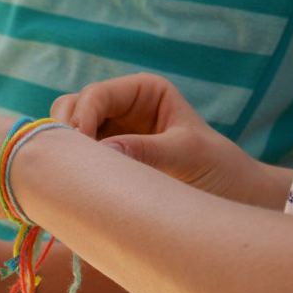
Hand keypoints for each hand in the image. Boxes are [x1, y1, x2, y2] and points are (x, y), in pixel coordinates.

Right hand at [50, 73, 269, 204]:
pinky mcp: (101, 162)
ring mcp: (107, 135)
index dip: (81, 116)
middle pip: (72, 108)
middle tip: (65, 160)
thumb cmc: (218, 169)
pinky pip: (73, 159)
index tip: (79, 146)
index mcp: (143, 92)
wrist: (230, 200)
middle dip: (64, 130)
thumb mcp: (187, 155)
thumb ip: (146, 150)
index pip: (96, 94)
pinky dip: (65, 168)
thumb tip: (101, 151)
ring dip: (62, 150)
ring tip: (66, 175)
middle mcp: (120, 108)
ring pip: (65, 133)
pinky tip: (68, 184)